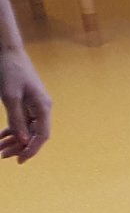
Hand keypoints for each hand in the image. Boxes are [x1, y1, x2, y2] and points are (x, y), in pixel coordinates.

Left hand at [0, 49, 51, 163]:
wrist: (8, 52)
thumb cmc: (10, 71)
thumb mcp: (10, 97)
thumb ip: (17, 120)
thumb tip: (23, 140)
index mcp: (43, 107)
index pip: (42, 135)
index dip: (32, 149)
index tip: (19, 160)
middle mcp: (42, 108)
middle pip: (34, 134)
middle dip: (19, 147)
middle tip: (2, 156)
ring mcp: (35, 105)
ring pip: (27, 129)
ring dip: (14, 140)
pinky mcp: (27, 102)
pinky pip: (22, 121)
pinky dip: (12, 129)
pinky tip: (1, 136)